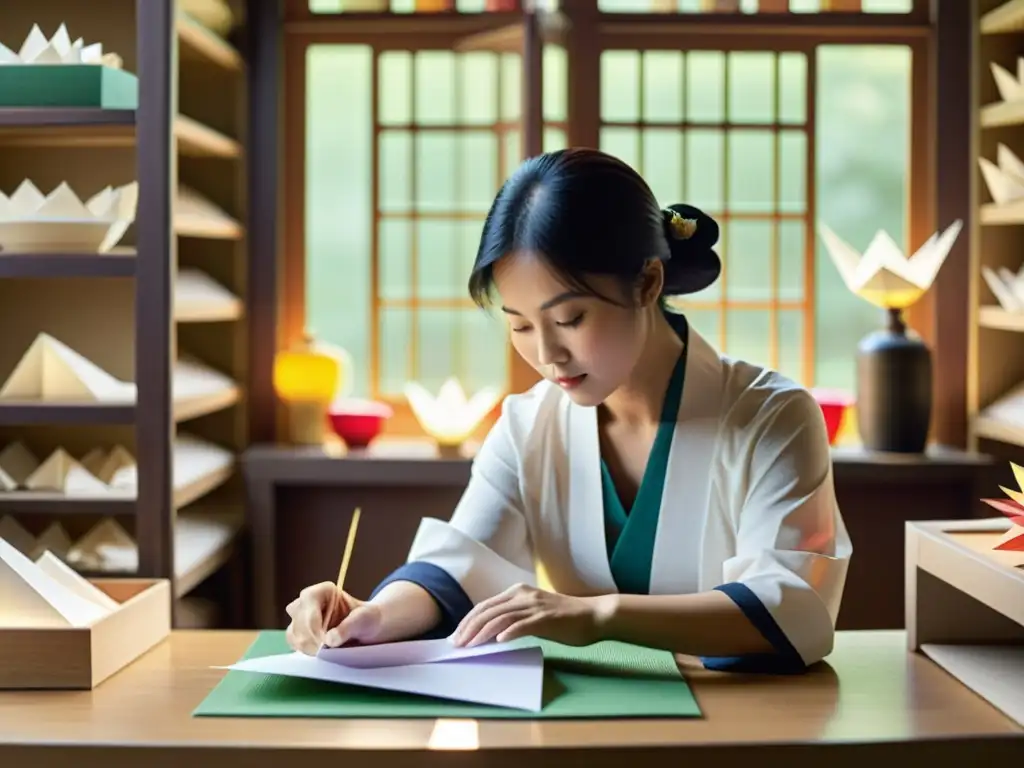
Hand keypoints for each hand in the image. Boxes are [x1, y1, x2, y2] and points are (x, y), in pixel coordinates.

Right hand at [284, 582, 383, 654]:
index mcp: (323, 590)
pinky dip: (305, 650)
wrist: (368, 629)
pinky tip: (320, 652)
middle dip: (312, 639)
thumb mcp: (364, 620)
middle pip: (299, 620)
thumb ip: (348, 627)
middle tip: (327, 650)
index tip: (325, 643)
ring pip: (293, 632)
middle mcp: (308, 600)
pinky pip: (293, 641)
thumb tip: (329, 640)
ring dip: (308, 646)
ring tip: (326, 651)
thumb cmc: (367, 619)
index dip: (314, 625)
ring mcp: (300, 616)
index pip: (308, 603)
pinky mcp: (299, 631)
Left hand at [451, 583, 604, 647]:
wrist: (593, 616)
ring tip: (470, 646)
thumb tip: (491, 634)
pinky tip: (499, 642)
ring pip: (501, 617)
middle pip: (488, 610)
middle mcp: (523, 595)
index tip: (457, 636)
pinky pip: (523, 625)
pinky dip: (509, 632)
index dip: (468, 620)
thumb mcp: (534, 613)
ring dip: (482, 633)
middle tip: (457, 644)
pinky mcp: (546, 618)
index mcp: (518, 592)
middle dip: (469, 628)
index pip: (486, 605)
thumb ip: (514, 618)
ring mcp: (535, 606)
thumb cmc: (564, 619)